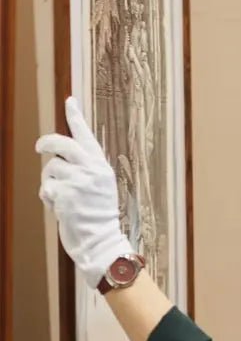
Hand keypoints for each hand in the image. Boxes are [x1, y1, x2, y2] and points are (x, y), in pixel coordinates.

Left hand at [36, 97, 132, 288]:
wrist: (101, 240)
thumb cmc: (98, 215)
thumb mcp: (98, 187)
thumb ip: (85, 169)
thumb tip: (58, 155)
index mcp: (101, 166)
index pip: (86, 136)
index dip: (75, 116)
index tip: (69, 100)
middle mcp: (91, 170)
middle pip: (61, 143)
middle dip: (46, 143)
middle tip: (39, 148)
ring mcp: (78, 182)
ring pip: (50, 169)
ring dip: (49, 183)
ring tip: (63, 198)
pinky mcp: (65, 194)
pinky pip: (46, 188)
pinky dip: (48, 198)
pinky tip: (61, 208)